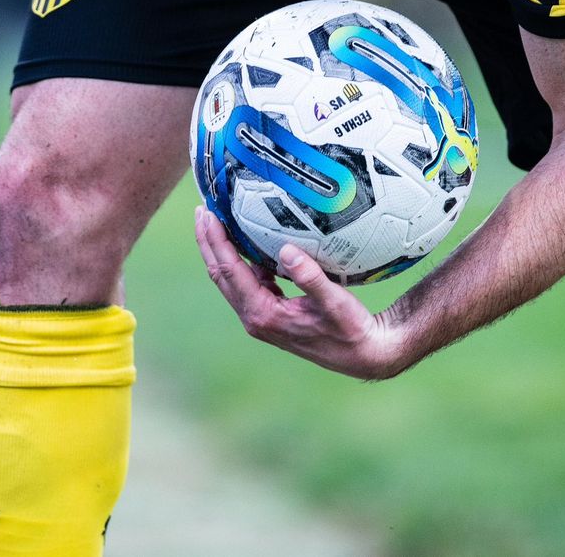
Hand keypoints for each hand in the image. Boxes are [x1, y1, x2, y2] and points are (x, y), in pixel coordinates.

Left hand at [194, 206, 403, 379]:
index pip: (230, 270)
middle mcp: (255, 317)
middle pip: (221, 274)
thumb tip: (286, 250)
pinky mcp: (270, 313)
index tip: (208, 213)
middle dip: (209, 242)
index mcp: (264, 313)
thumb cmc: (349, 328)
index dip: (216, 241)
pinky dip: (240, 260)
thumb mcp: (333, 300)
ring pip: (231, 279)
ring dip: (221, 250)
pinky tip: (245, 242)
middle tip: (202, 209)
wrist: (362, 355)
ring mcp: (261, 317)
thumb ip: (310, 276)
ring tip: (216, 220)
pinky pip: (247, 282)